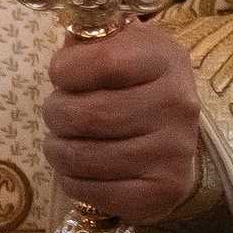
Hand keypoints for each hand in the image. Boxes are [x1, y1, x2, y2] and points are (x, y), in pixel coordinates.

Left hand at [43, 24, 202, 223]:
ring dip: (58, 150)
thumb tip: (64, 52)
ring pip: (85, 156)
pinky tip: (77, 170)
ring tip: (61, 142)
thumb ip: (89, 39)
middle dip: (56, 113)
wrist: (174, 134)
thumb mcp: (120, 45)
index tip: (61, 74)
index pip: (104, 62)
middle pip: (88, 114)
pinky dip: (73, 182)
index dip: (67, 69)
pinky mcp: (162, 192)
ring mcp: (173, 153)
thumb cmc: (135, 82)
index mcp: (166, 59)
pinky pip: (96, 193)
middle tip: (55, 113)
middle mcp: (177, 105)